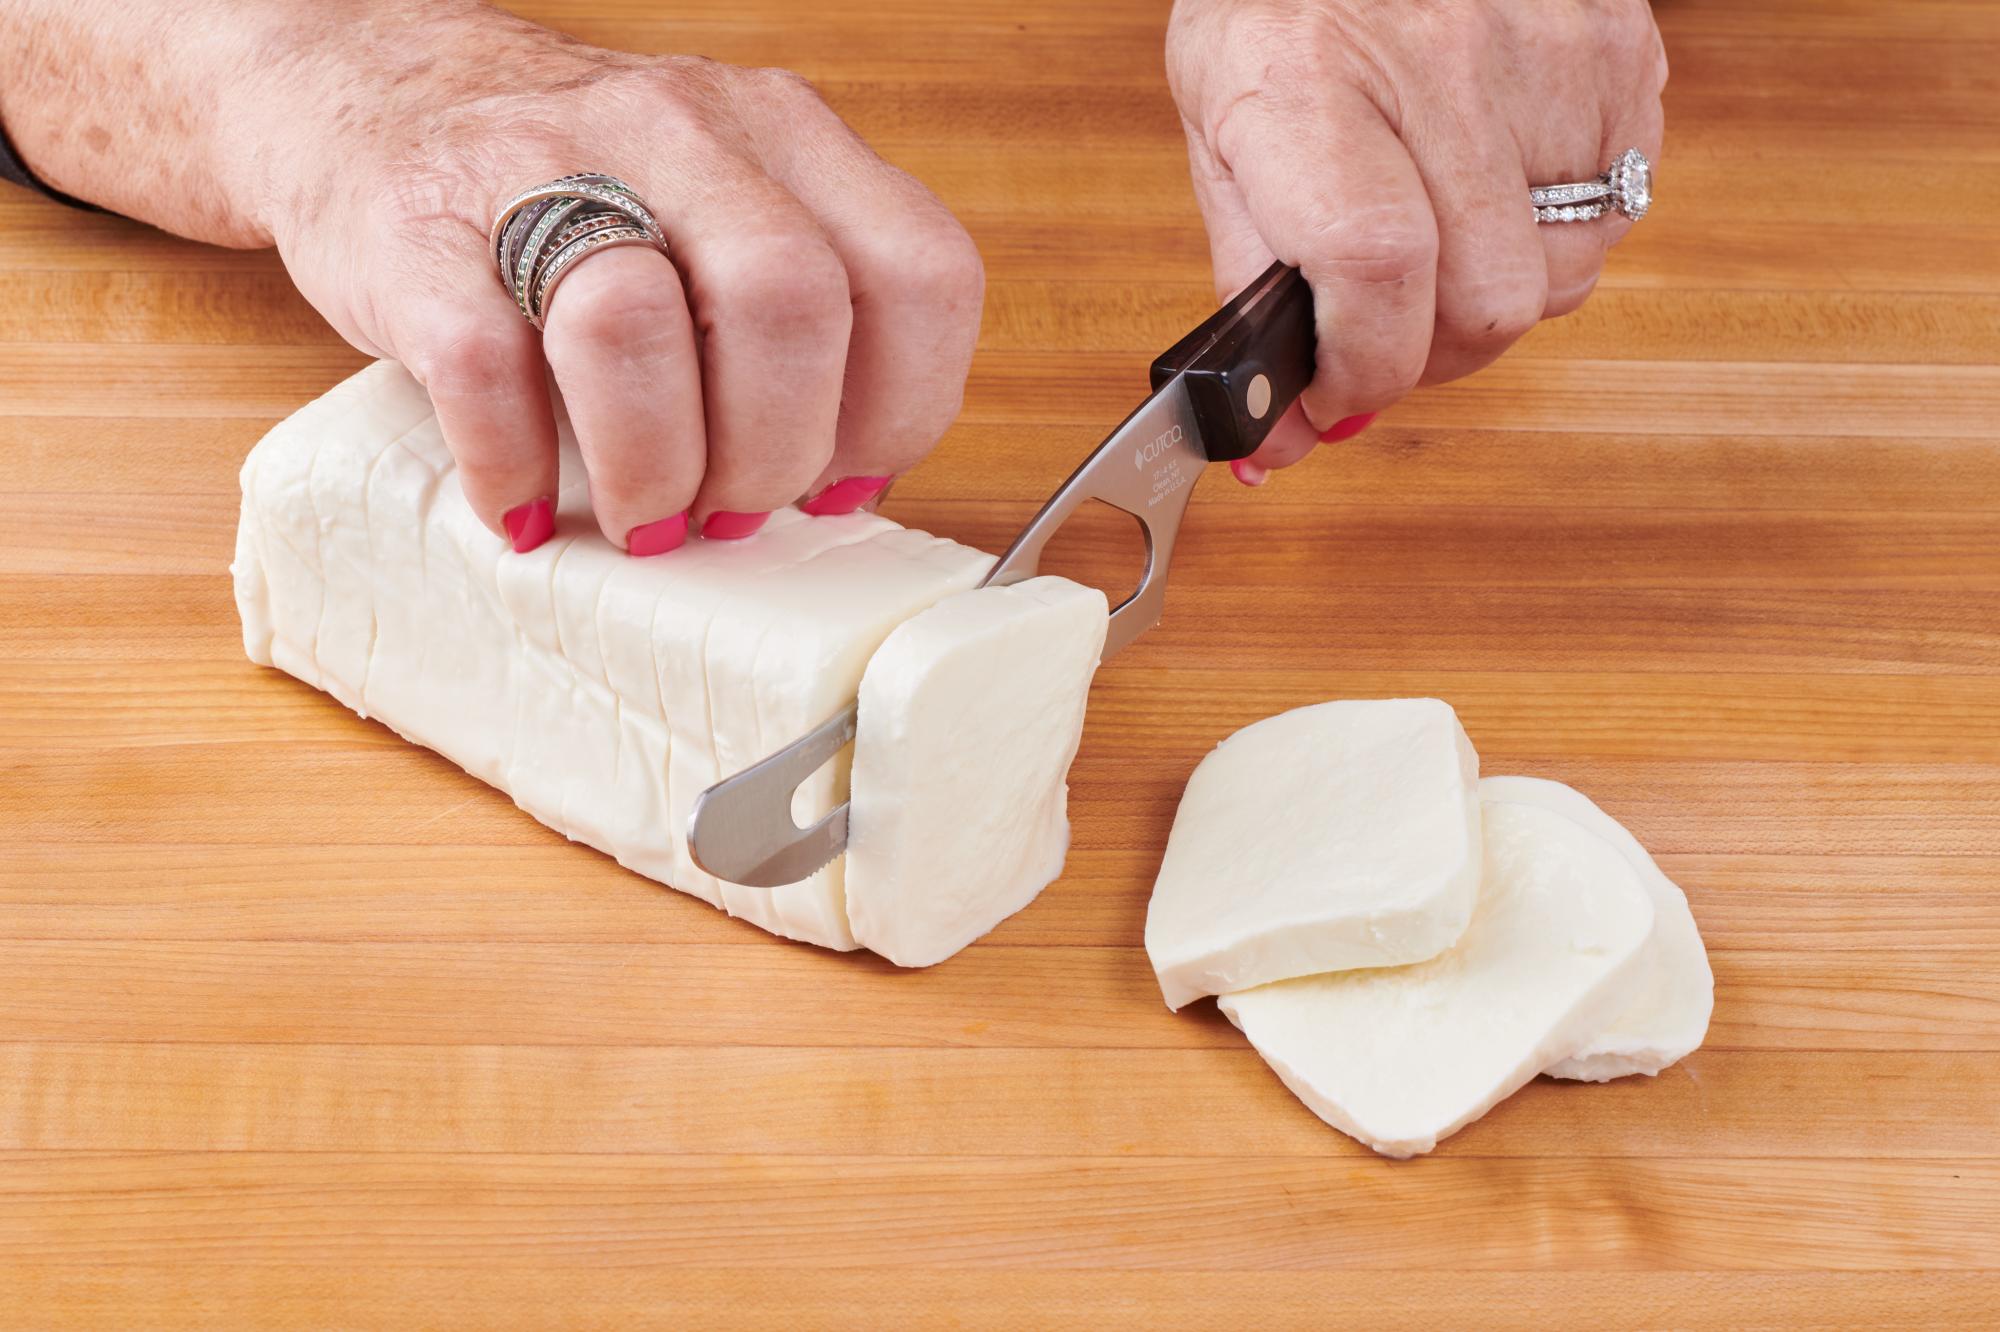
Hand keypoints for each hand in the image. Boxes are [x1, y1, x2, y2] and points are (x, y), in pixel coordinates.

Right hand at [257, 5, 983, 550]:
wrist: (374, 102)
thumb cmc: (581, 206)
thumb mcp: (725, 220)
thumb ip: (804, 326)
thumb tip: (840, 490)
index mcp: (785, 136)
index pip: (919, 273)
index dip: (902, 409)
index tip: (844, 481)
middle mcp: (679, 128)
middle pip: (788, 301)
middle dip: (772, 453)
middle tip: (728, 512)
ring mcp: (540, 163)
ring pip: (634, 327)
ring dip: (651, 469)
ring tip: (639, 518)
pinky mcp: (418, 230)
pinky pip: (485, 372)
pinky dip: (514, 468)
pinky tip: (523, 499)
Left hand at [1166, 0, 1666, 476]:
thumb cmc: (1281, 15)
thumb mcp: (1222, 140)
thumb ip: (1254, 291)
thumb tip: (1280, 441)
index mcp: (1308, 82)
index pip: (1375, 268)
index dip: (1365, 368)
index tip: (1337, 393)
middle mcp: (1437, 62)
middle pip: (1487, 303)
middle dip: (1432, 357)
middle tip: (1392, 333)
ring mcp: (1546, 51)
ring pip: (1563, 276)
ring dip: (1499, 298)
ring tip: (1447, 244)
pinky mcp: (1619, 47)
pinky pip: (1618, 210)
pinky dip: (1559, 231)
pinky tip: (1500, 184)